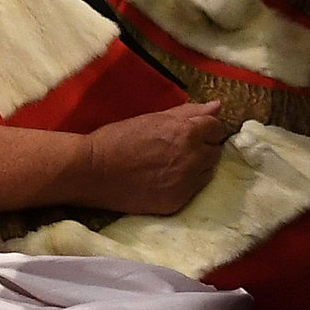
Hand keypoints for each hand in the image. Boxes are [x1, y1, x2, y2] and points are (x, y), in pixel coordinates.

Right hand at [73, 101, 235, 215]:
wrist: (92, 171)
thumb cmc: (120, 138)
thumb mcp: (155, 118)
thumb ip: (189, 112)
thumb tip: (217, 107)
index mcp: (188, 132)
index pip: (217, 129)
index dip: (205, 129)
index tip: (192, 132)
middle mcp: (193, 158)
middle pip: (215, 151)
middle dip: (203, 147)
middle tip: (180, 149)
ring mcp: (186, 183)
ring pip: (208, 172)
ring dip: (198, 166)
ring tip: (174, 164)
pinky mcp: (176, 202)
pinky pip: (194, 191)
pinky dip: (186, 184)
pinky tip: (167, 179)